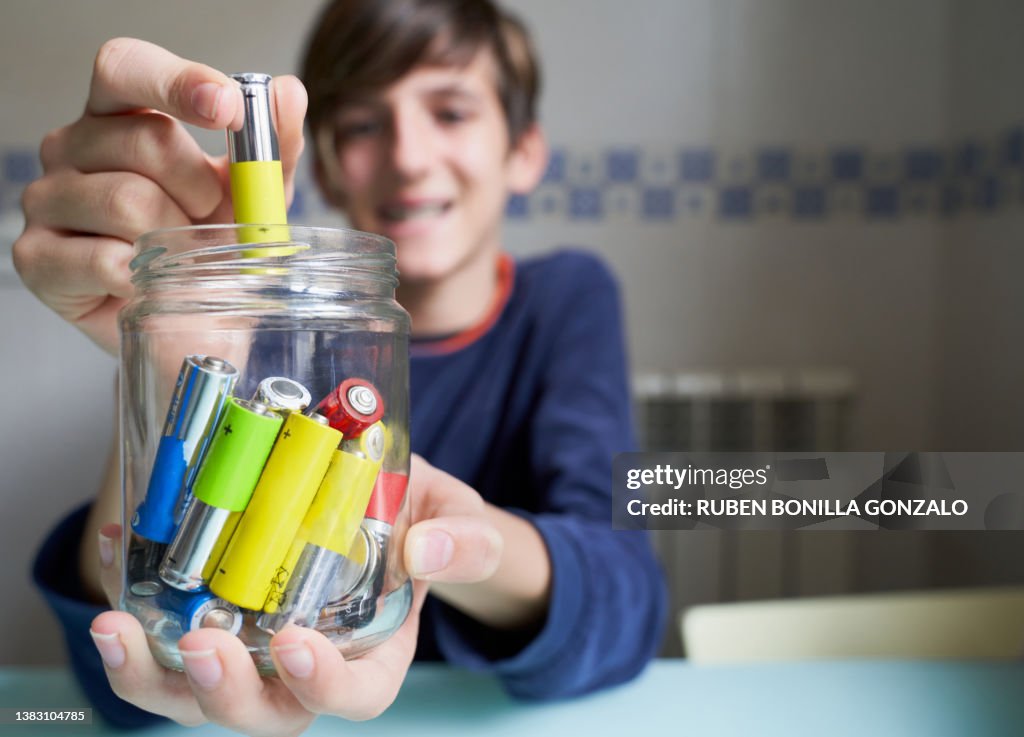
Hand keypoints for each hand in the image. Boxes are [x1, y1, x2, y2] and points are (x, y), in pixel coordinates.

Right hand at [12, 38, 306, 354]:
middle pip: (143, 140)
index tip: (229, 106)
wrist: (195, 327)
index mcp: (118, 116)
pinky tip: (149, 283)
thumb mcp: (255, 196)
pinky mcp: (36, 257)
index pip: (126, 67)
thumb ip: (273, 146)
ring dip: (177, 238)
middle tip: (211, 219)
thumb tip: (288, 92)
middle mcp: (70, 147)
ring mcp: (46, 199)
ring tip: (183, 256)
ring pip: (127, 201)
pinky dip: (145, 279)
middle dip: (201, 188)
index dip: (177, 81)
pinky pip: (104, 259)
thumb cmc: (213, 250)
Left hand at [89, 454, 501, 734]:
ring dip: (151, 673)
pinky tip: (116, 550)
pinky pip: (162, 632)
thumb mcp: (458, 518)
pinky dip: (131, 602)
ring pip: (196, 693)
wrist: (380, 493)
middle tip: (204, 644)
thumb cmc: (423, 516)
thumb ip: (464, 537)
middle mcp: (307, 664)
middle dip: (227, 693)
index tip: (300, 645)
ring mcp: (253, 644)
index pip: (356, 697)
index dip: (325, 687)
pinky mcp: (211, 612)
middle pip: (263, 712)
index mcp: (375, 653)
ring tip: (118, 626)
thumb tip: (428, 549)